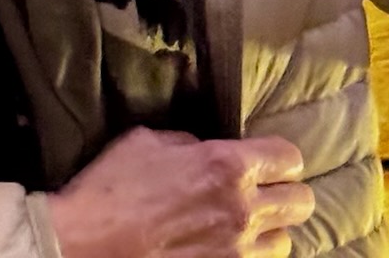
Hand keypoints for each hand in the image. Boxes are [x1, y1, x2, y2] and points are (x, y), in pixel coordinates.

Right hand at [47, 126, 314, 257]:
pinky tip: (228, 247)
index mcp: (226, 165)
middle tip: (265, 191)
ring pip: (285, 242)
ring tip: (247, 225)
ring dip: (269, 230)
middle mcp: (242, 210)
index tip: (266, 160)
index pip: (288, 158)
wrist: (87, 244)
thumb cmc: (112, 187)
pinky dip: (250, 257)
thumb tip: (203, 151)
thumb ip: (189, 144)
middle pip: (301, 203)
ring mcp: (236, 253)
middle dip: (286, 193)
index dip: (280, 157)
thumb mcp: (149, 141)